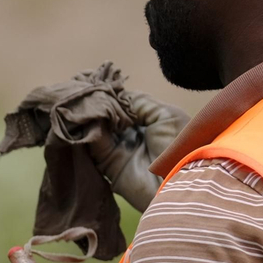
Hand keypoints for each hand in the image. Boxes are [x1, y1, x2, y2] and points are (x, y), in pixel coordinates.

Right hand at [87, 91, 189, 211]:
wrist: (181, 183)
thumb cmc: (181, 146)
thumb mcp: (165, 115)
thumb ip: (139, 102)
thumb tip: (116, 94)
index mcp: (145, 121)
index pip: (120, 103)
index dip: (109, 92)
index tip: (94, 79)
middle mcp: (129, 134)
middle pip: (106, 114)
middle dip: (95, 102)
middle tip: (81, 87)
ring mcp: (118, 149)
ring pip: (96, 127)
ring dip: (89, 113)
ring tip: (81, 98)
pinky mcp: (108, 165)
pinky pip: (93, 143)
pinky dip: (88, 129)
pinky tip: (85, 114)